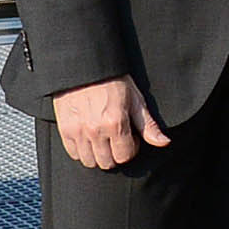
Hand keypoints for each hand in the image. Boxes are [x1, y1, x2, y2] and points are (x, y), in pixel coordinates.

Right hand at [52, 75, 167, 170]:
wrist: (85, 65)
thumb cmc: (113, 80)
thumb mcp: (135, 99)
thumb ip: (148, 125)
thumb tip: (164, 142)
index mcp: (115, 122)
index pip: (125, 156)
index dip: (131, 148)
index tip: (130, 137)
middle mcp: (95, 129)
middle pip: (107, 163)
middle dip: (115, 154)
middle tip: (116, 138)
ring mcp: (78, 130)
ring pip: (90, 161)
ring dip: (98, 154)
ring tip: (103, 138)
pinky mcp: (64, 129)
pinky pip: (74, 153)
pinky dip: (82, 150)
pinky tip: (89, 137)